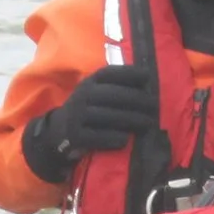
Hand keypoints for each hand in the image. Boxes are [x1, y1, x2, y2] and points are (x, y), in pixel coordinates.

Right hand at [42, 64, 158, 157]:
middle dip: (137, 100)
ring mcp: (77, 116)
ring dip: (131, 119)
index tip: (148, 76)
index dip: (128, 73)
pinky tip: (126, 139)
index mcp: (90, 82)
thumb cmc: (88, 110)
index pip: (109, 73)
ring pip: (107, 116)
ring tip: (148, 123)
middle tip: (155, 107)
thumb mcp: (96, 93)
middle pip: (113, 95)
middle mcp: (82, 96)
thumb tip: (148, 85)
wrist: (59, 132)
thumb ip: (117, 87)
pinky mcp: (75, 135)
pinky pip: (97, 136)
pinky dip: (113, 138)